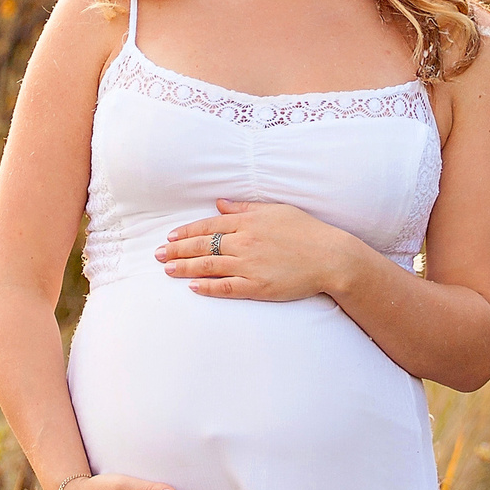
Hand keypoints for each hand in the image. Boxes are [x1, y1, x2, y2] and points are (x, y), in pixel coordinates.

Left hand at [157, 199, 372, 301]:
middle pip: (203, 245)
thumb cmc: (307, 231)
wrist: (331, 257)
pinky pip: (225, 287)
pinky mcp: (257, 287)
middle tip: (157, 254)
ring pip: (208, 266)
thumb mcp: (276, 211)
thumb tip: (220, 203)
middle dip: (177, 250)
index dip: (187, 231)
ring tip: (167, 269)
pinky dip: (207, 287)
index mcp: (248, 221)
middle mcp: (244, 242)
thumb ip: (245, 208)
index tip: (170, 236)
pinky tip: (192, 287)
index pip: (209, 225)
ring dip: (184, 268)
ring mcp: (249, 265)